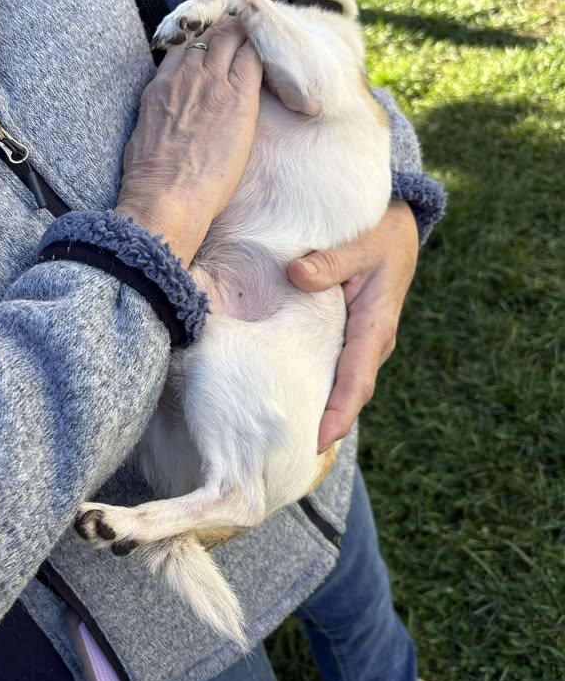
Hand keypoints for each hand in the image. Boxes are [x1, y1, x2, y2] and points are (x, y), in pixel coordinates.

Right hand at [116, 17, 261, 266]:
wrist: (166, 197)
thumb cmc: (151, 180)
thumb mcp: (144, 135)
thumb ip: (160, 113)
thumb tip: (168, 116)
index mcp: (161, 86)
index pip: (182, 47)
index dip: (200, 43)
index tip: (213, 50)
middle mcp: (184, 76)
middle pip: (207, 35)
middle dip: (224, 32)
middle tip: (241, 37)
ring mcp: (211, 83)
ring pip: (229, 38)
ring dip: (242, 37)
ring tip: (258, 40)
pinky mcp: (238, 97)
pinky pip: (252, 59)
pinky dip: (260, 52)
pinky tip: (274, 55)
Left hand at [287, 202, 418, 451]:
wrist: (398, 227)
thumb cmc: (381, 232)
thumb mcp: (362, 241)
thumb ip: (331, 260)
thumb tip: (297, 276)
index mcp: (376, 326)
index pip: (357, 381)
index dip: (339, 414)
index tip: (318, 442)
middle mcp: (370, 342)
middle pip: (346, 393)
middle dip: (321, 424)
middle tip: (285, 453)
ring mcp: (360, 342)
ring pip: (337, 382)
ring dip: (316, 406)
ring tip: (281, 436)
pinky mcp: (348, 335)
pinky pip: (331, 366)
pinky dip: (313, 382)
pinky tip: (285, 395)